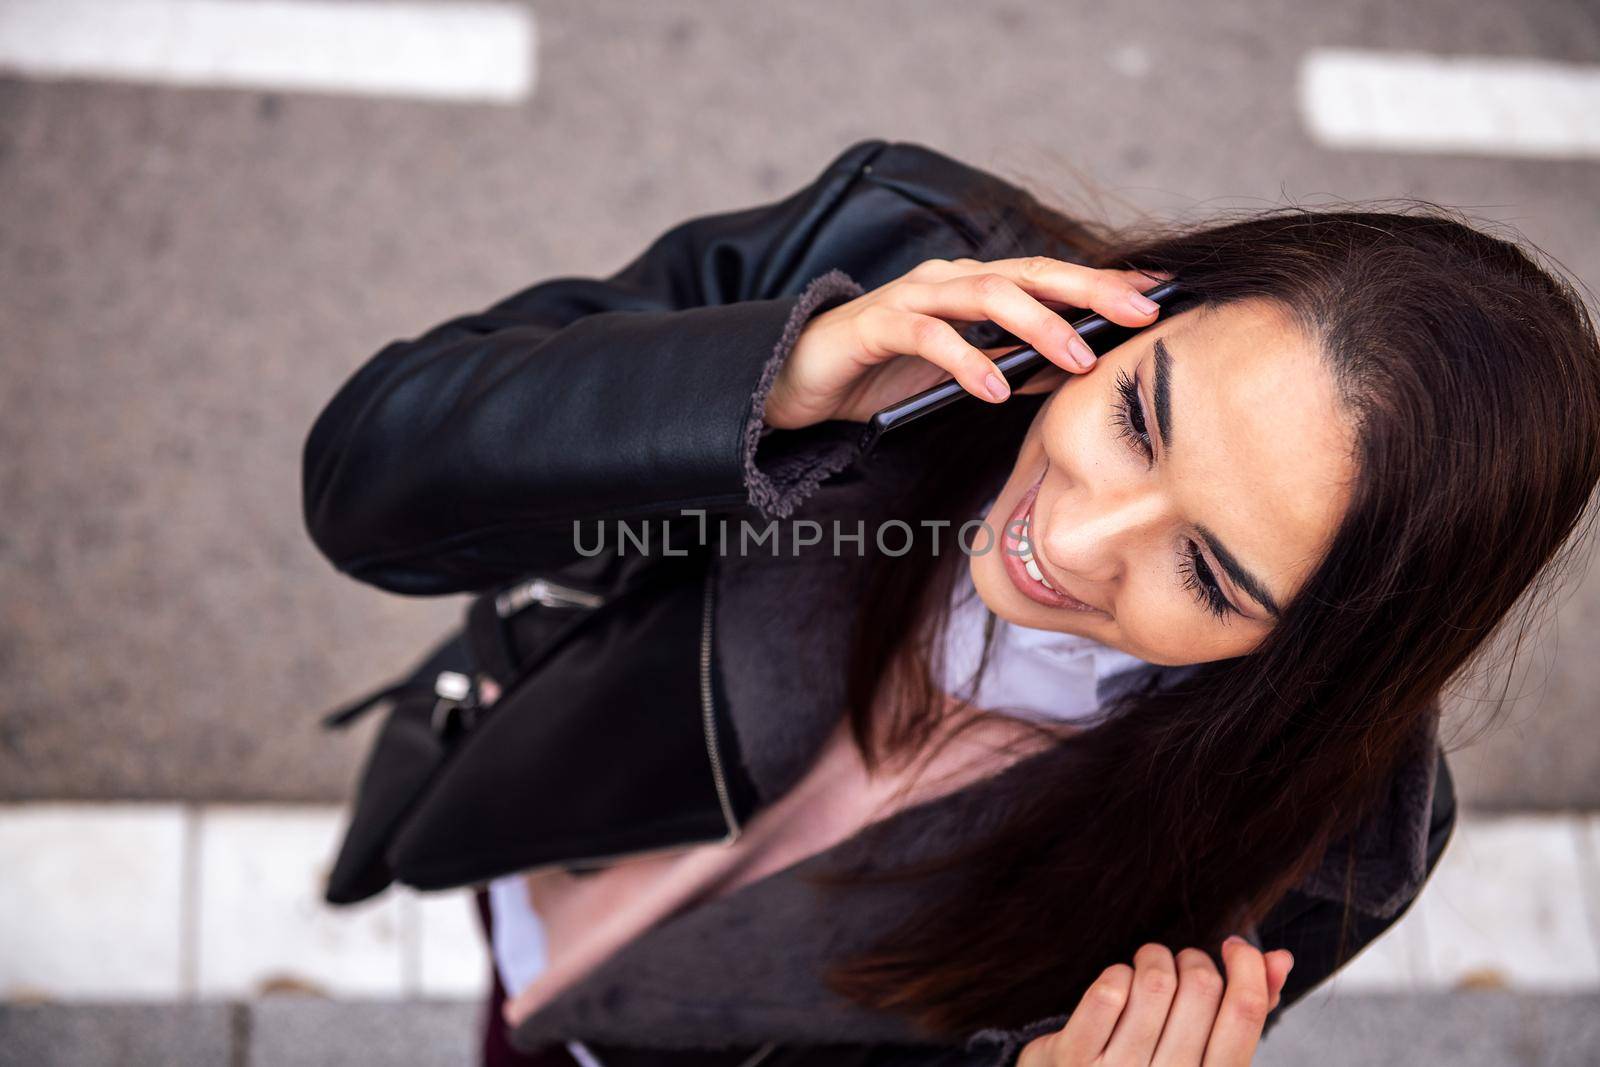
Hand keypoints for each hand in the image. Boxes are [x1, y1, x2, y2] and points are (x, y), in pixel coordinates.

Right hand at [761, 257, 1170, 430]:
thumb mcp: (962, 374)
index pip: (1047, 276)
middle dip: (1089, 291)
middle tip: (1141, 313)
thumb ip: (1016, 364)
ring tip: (1078, 358)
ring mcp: (911, 297)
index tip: (1158, 295)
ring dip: (1037, 326)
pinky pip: (927, 336)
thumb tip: (1082, 368)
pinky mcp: (875, 324)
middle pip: (1028, 273)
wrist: (798, 380)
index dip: (1102, 284)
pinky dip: (966, 360)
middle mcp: (947, 280)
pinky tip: (995, 388)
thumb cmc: (882, 376)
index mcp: (972, 287)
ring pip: (984, 295)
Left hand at [1017, 938, 1293, 1066]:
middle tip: (1180, 965)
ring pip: (1154, 983)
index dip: (1247, 967)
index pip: (1246, 1014)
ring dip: (1153, 958)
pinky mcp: (1073, 1059)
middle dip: (1193, 960)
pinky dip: (1117, 974)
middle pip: (1202, 989)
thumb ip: (1248, 1011)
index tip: (1235, 947)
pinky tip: (1119, 985)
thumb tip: (1279, 959)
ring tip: (1148, 966)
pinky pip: (1107, 993)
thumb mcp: (1205, 1053)